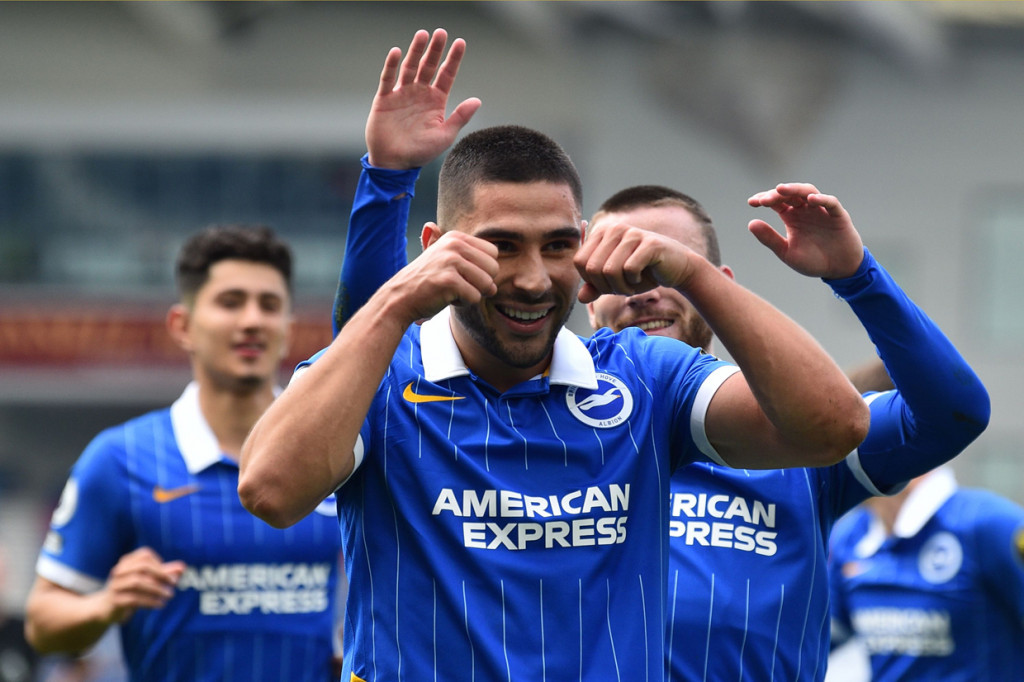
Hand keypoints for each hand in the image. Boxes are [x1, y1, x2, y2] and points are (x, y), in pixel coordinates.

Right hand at [99, 547, 184, 623]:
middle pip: (142, 566)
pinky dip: (150, 601)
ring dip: (157, 588)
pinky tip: (160, 604)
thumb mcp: (147, 580)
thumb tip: (183, 567)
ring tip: (170, 595)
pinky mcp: (114, 600)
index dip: (159, 563)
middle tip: (174, 582)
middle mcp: (119, 571)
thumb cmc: (131, 590)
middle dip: (161, 573)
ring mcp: (115, 585)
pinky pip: (134, 598)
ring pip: (137, 582)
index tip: (169, 574)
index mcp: (127, 562)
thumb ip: (164, 573)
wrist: (106, 608)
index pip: (145, 555)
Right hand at [366, 28, 481, 168]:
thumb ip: (460, 117)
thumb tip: (478, 100)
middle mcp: (420, 93)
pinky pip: (388, 79)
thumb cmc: (421, 152)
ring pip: (410, 68)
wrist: (394, 163)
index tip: (460, 43)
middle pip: (429, 66)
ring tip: (422, 35)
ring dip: (415, 51)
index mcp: (436, 101)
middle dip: (435, 50)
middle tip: (441, 33)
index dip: (453, 59)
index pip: (446, 75)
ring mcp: (402, 94)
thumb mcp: (445, 135)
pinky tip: (398, 52)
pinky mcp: (385, 99)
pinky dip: (392, 65)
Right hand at [381, 229, 497, 322]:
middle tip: (460, 286)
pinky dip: (463, 303)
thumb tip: (495, 269)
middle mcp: (454, 245)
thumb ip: (468, 256)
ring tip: (452, 291)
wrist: (400, 297)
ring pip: (487, 284)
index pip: (493, 252)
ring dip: (472, 294)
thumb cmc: (426, 281)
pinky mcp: (449, 281)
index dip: (484, 269)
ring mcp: (451, 261)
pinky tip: (447, 298)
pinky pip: (475, 297)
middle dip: (482, 283)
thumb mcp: (443, 258)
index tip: (465, 275)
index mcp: (456, 237)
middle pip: (493, 268)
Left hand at [574, 222, 700, 303]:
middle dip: (606, 286)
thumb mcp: (614, 282)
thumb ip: (595, 287)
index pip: (579, 262)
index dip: (591, 281)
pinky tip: (643, 276)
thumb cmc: (643, 273)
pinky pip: (630, 270)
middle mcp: (614, 229)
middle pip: (593, 268)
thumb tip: (580, 298)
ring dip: (620, 287)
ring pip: (610, 271)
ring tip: (632, 284)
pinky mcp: (650, 243)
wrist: (676, 269)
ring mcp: (632, 234)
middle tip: (622, 286)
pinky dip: (634, 281)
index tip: (608, 283)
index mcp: (601, 233)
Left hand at [747, 183, 863, 278]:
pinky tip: (810, 199)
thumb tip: (750, 223)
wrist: (839, 270)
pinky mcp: (838, 215)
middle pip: (790, 194)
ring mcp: (821, 210)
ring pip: (808, 192)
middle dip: (776, 194)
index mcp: (791, 217)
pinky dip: (822, 199)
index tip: (752, 202)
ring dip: (795, 189)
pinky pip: (831, 203)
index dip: (764, 199)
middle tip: (764, 200)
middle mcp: (805, 210)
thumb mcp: (787, 252)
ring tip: (781, 189)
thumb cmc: (813, 260)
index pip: (776, 202)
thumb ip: (770, 238)